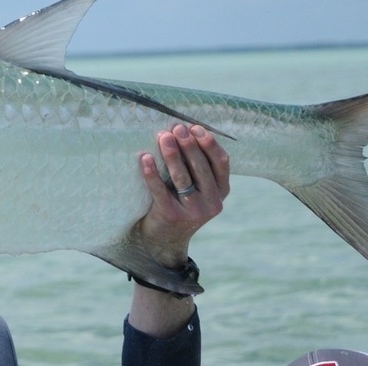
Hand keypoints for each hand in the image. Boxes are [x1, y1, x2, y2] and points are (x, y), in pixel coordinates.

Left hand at [135, 124, 229, 266]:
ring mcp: (193, 211)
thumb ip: (198, 167)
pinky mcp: (171, 216)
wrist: (164, 239)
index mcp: (221, 191)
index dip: (209, 143)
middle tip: (176, 128)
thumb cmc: (180, 203)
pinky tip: (145, 158)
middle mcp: (212, 202)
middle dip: (188, 145)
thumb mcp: (198, 189)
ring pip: (182, 177)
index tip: (195, 128)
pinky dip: (151, 173)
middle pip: (200, 167)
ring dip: (172, 154)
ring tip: (163, 136)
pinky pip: (160, 190)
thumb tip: (184, 131)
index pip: (221, 163)